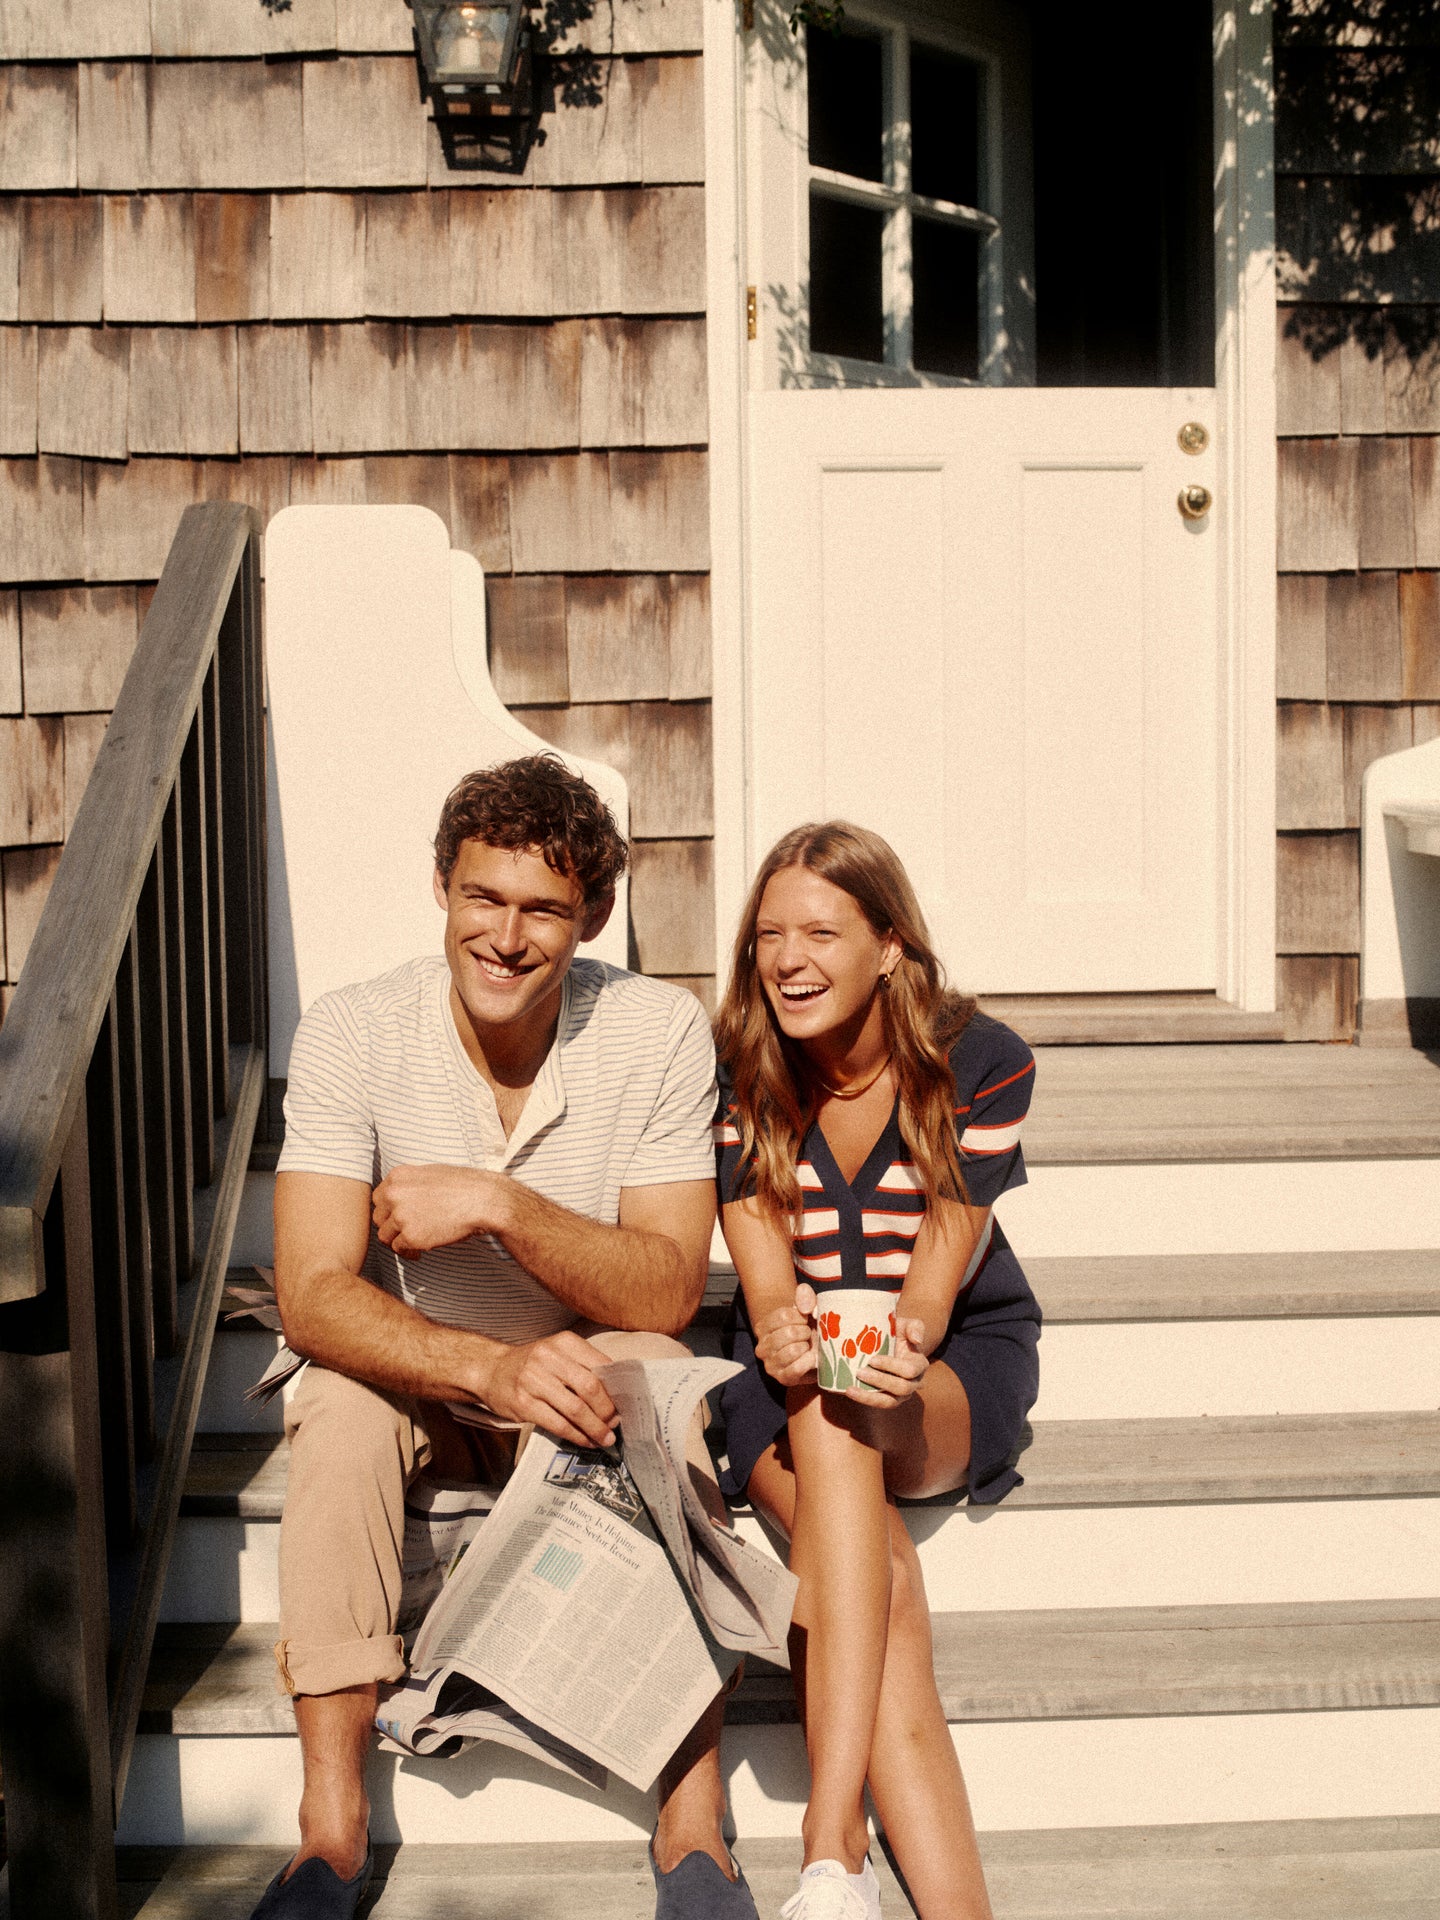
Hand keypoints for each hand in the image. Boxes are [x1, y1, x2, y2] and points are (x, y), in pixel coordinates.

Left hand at [372, 1164, 503, 1254]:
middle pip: (378, 1217)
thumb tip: (400, 1200)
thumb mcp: (430, 1174)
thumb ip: (410, 1185)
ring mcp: (401, 1215)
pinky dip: (408, 1253)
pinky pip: (399, 1249)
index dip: (389, 1210)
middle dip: (391, 1227)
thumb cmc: (464, 1186)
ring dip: (398, 1241)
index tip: (399, 1218)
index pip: (379, 1198)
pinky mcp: (410, 1236)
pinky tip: (419, 1253)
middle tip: (405, 1233)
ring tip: (412, 1244)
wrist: (483, 1199)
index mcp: (398, 1176)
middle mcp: (394, 1194)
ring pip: (385, 1236)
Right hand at [470, 1331, 618, 1448]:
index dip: (615, 1389)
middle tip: (615, 1424)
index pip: (600, 1366)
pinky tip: (585, 1440)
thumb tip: (615, 1394)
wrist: (490, 1370)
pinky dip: (576, 1435)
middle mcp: (548, 1357)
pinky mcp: (523, 1404)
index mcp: (564, 1343)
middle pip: (590, 1388)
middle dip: (607, 1411)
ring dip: (595, 1428)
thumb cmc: (532, 1365)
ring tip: (605, 1438)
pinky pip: (558, 1424)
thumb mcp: (557, 1354)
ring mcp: (533, 1381)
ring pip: (575, 1409)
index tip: (623, 1404)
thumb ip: (583, 1367)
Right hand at [753, 1283, 818, 1386]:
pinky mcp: (783, 1379)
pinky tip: (812, 1358)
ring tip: (808, 1347)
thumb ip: (805, 1297)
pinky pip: (796, 1368)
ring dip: (807, 1347)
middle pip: (788, 1333)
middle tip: (808, 1335)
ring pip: (792, 1350)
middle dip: (805, 1332)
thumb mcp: (807, 1309)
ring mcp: (771, 1365)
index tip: (805, 1320)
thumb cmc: (807, 1329)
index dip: (800, 1317)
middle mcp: (762, 1347)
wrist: (812, 1354)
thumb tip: (803, 1301)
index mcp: (763, 1328)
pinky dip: (808, 1362)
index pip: (783, 1316)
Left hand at [847, 1317, 928, 1409]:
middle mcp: (914, 1382)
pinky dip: (864, 1399)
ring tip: (851, 1389)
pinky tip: (849, 1391)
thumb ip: (915, 1326)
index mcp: (919, 1364)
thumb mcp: (905, 1325)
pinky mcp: (889, 1399)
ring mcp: (902, 1394)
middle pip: (901, 1388)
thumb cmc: (896, 1332)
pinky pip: (879, 1404)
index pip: (909, 1370)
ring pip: (890, 1402)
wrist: (886, 1343)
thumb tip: (917, 1339)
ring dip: (870, 1397)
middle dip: (880, 1381)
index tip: (872, 1360)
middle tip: (859, 1372)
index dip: (892, 1367)